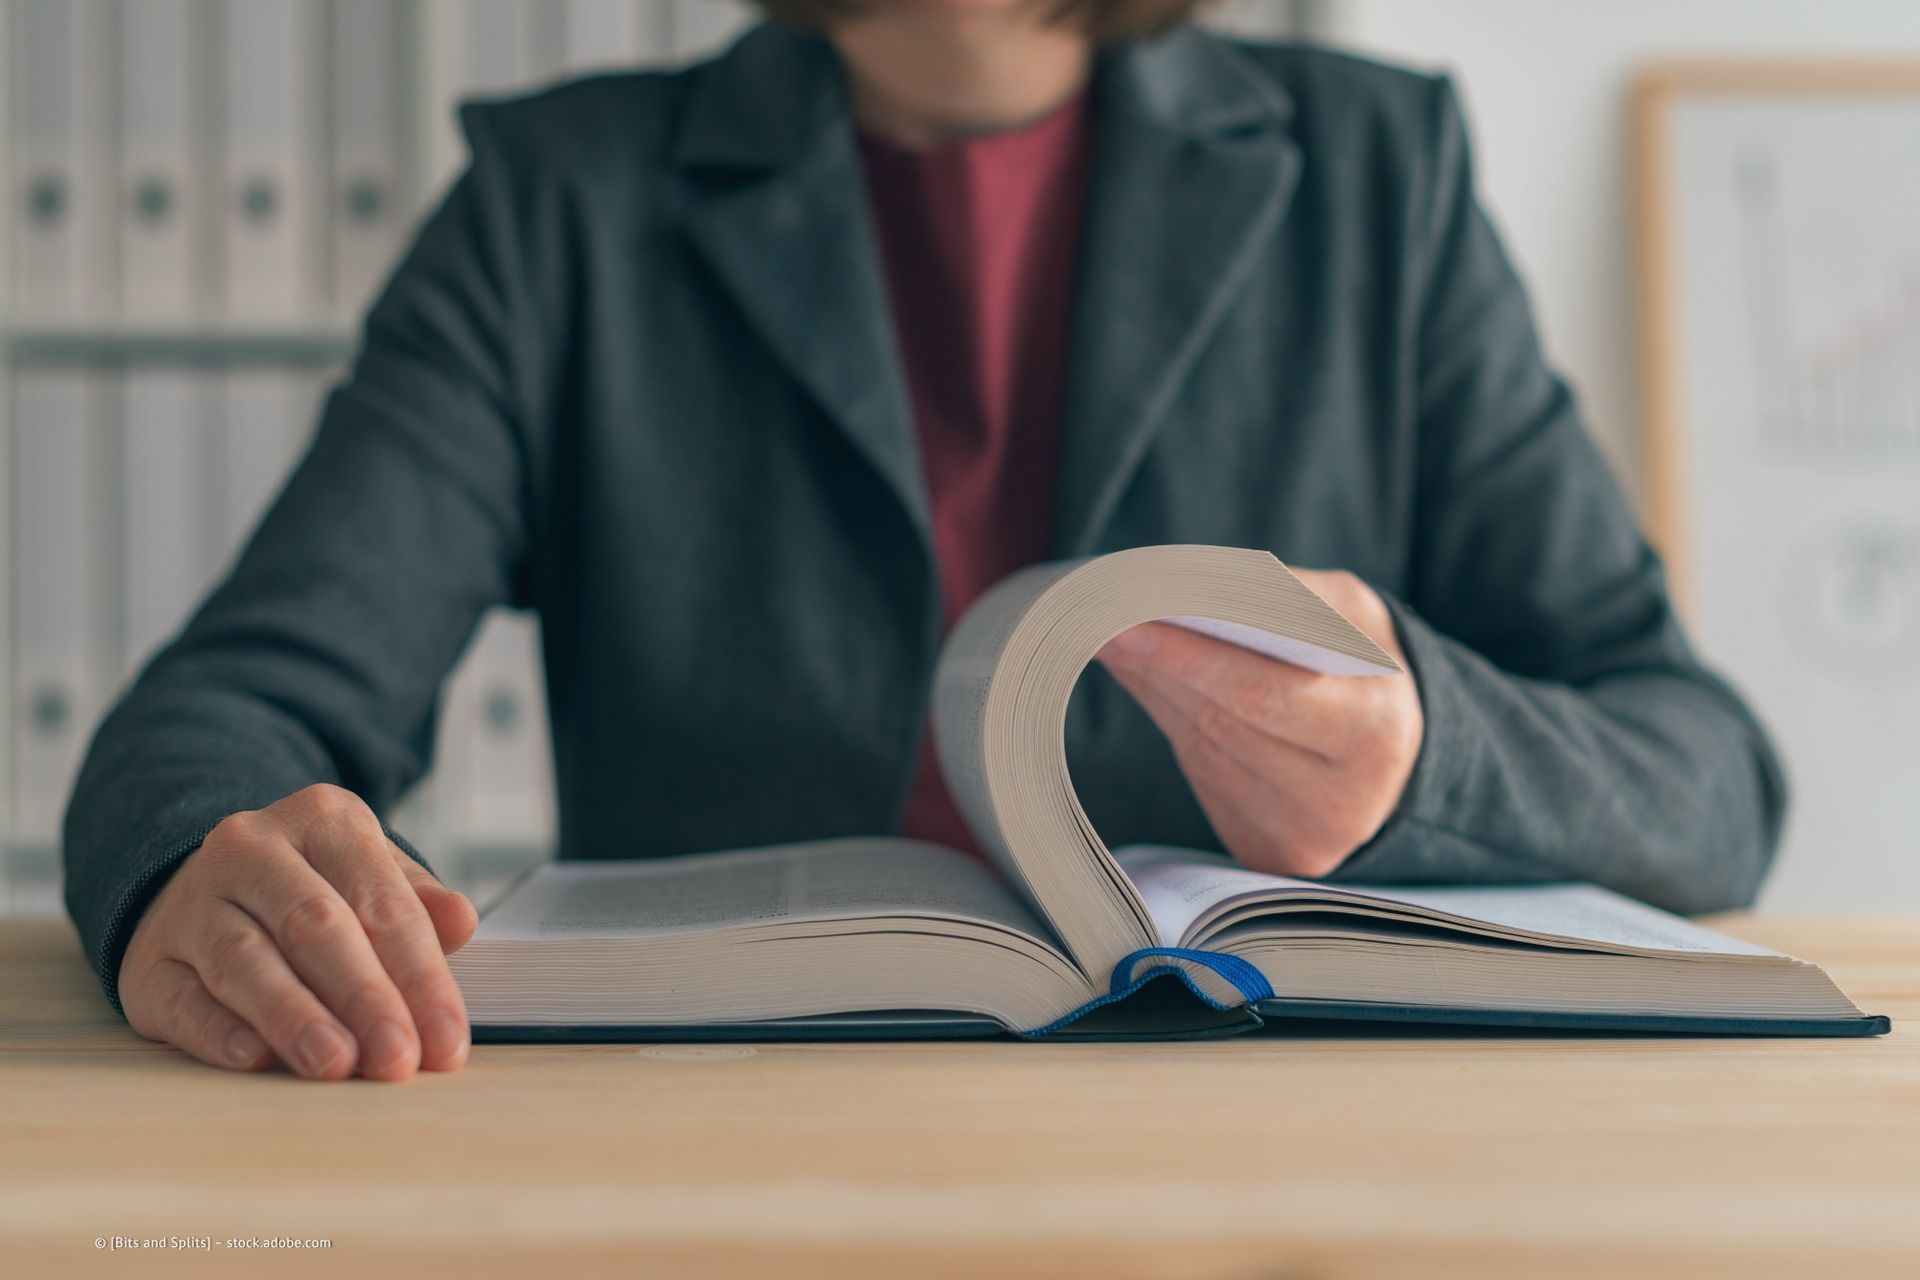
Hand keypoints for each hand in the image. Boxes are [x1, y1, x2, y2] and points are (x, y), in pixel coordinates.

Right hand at [118, 784, 478, 1079]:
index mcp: (322, 820)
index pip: (382, 902)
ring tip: (336, 1065)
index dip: (420, 975)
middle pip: (315, 926)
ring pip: (245, 960)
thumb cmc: (313, 890)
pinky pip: (183, 998)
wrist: (203, 887)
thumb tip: (461, 923)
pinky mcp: (151, 961)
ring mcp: (192, 903)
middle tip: (397, 1059)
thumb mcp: (371, 875)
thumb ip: (416, 902)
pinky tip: (255, 1060)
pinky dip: (219, 1032)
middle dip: (364, 997)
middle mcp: (250, 850)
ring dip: (294, 1017)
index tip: (445, 1041)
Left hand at [1096, 568, 1422, 878]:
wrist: (1402, 758)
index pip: (1264, 694)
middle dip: (1159, 666)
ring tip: (1113, 639)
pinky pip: (1203, 776)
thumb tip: (1193, 588)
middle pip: (1224, 723)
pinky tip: (1147, 680)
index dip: (1190, 658)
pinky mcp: (1267, 852)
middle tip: (1098, 619)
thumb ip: (1288, 599)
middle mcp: (1344, 801)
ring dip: (1155, 690)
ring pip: (1203, 750)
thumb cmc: (1368, 670)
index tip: (1131, 618)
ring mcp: (1302, 838)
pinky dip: (1172, 722)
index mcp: (1377, 734)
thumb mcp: (1355, 617)